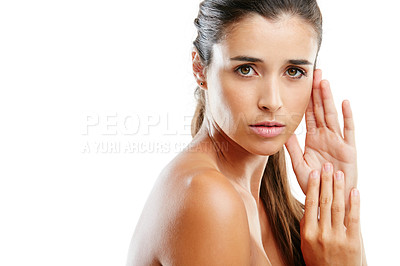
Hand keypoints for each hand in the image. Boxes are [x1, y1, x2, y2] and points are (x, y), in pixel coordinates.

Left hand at [285, 69, 356, 211]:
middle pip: (320, 109)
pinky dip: (347, 116)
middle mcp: (325, 136)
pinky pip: (347, 130)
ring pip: (331, 115)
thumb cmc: (314, 183)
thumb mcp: (298, 164)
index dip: (305, 99)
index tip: (302, 83)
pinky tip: (344, 102)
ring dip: (328, 98)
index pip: (308, 114)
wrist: (329, 198)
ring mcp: (337, 141)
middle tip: (314, 72)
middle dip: (317, 92)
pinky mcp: (348, 149)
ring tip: (324, 82)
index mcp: (312, 138)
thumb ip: (292, 148)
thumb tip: (283, 131)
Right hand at [300, 163, 361, 265]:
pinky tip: (354, 191)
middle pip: (324, 202)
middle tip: (327, 166)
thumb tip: (309, 204)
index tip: (315, 173)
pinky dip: (354, 203)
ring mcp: (338, 237)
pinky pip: (354, 219)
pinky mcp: (353, 242)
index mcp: (309, 233)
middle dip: (326, 182)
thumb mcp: (306, 243)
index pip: (310, 204)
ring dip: (338, 188)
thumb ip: (307, 224)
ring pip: (338, 207)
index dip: (313, 187)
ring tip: (339, 174)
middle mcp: (323, 234)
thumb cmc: (317, 260)